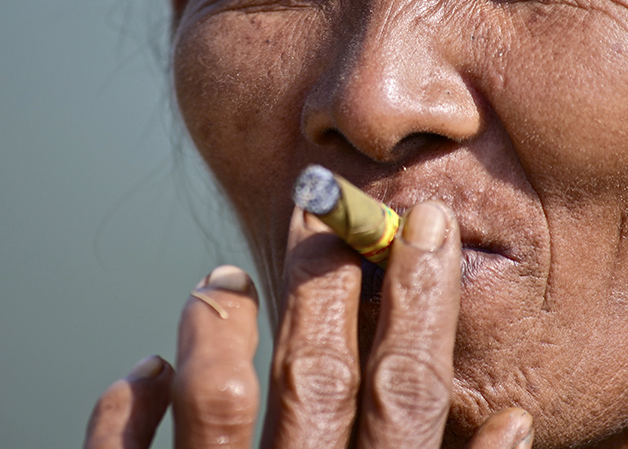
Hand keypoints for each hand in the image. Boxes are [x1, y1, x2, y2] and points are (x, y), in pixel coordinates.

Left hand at [84, 202, 533, 448]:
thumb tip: (501, 423)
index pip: (406, 397)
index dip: (420, 304)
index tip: (427, 226)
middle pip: (318, 377)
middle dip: (333, 283)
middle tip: (335, 204)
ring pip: (219, 402)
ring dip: (221, 328)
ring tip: (222, 280)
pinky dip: (126, 410)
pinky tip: (141, 370)